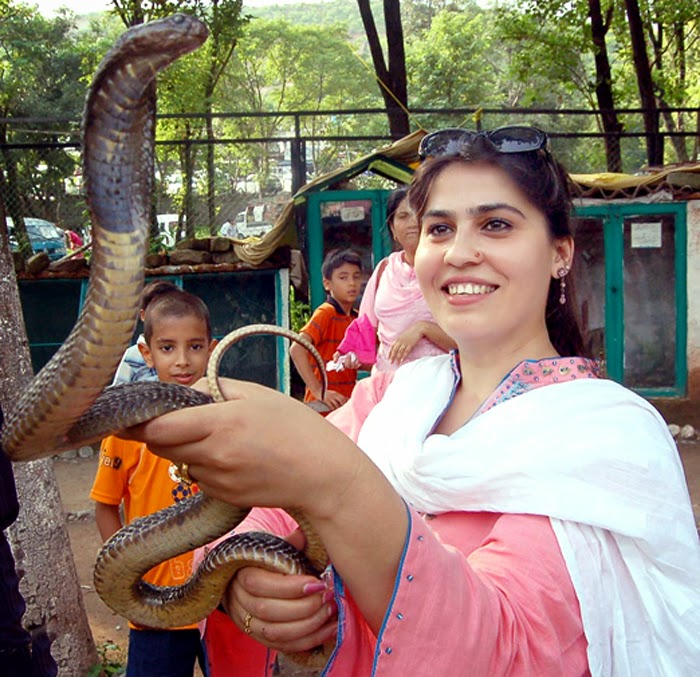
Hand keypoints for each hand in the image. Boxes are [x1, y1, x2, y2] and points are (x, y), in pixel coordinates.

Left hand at [126, 379, 362, 516]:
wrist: (322, 474)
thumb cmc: (296, 428)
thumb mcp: (258, 393)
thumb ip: (216, 387)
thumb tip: (186, 393)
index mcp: (221, 423)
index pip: (158, 428)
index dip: (138, 422)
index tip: (130, 416)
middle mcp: (214, 455)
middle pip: (160, 446)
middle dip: (158, 433)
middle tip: (176, 419)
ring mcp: (218, 480)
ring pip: (179, 463)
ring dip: (183, 449)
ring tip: (217, 437)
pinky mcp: (223, 497)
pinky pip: (199, 479)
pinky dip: (203, 466)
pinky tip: (231, 457)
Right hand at [224, 534, 336, 654]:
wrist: (250, 576)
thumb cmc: (269, 559)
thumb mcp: (276, 546)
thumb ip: (291, 542)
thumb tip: (304, 534)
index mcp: (242, 575)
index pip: (260, 585)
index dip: (290, 587)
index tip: (318, 582)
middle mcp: (240, 602)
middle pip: (269, 612)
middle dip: (305, 607)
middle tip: (329, 596)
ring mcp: (248, 624)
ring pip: (277, 634)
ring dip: (309, 625)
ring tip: (331, 610)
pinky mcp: (261, 639)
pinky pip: (285, 647)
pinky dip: (310, 640)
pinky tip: (329, 627)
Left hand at [387, 323, 422, 363]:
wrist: (418, 328)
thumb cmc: (411, 331)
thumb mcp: (404, 335)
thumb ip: (400, 340)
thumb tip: (398, 345)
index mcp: (398, 338)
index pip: (392, 346)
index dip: (390, 352)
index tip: (387, 357)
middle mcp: (400, 341)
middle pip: (395, 350)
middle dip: (392, 356)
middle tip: (390, 362)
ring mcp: (405, 342)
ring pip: (400, 351)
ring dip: (397, 358)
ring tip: (396, 363)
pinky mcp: (410, 344)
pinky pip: (406, 351)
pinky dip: (403, 356)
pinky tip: (402, 360)